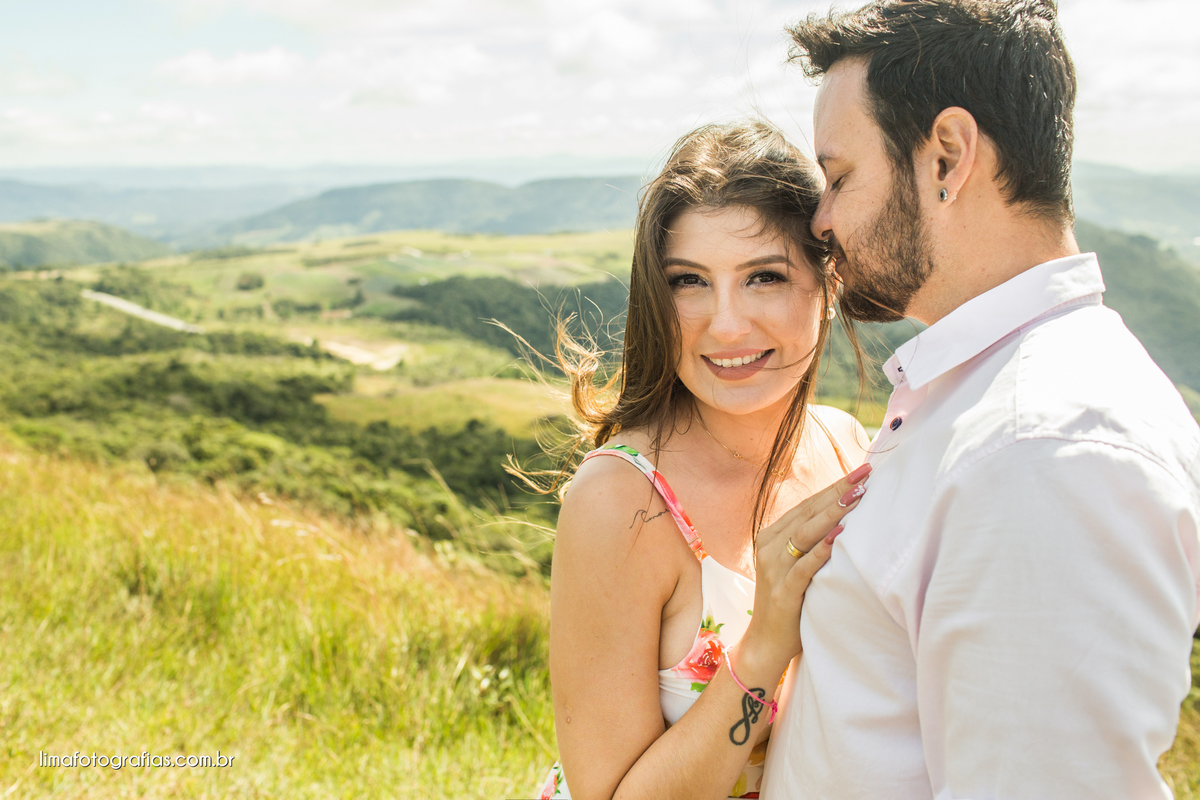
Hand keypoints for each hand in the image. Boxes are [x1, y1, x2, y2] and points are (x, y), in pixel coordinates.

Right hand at [740, 462, 871, 673]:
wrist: (767, 642)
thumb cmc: (790, 601)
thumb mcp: (795, 564)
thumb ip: (810, 541)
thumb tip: (845, 514)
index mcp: (772, 536)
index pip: (807, 505)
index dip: (834, 486)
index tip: (861, 470)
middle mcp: (769, 547)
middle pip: (808, 513)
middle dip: (838, 491)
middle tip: (865, 474)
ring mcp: (774, 568)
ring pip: (805, 533)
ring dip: (832, 513)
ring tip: (857, 496)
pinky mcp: (783, 591)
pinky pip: (803, 566)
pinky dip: (821, 549)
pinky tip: (840, 535)